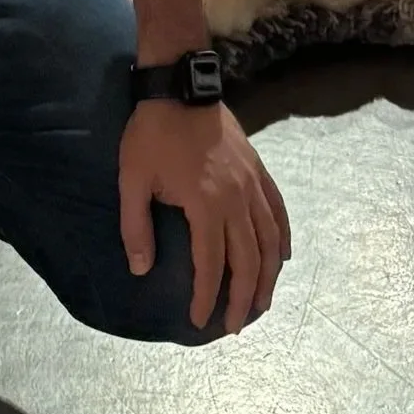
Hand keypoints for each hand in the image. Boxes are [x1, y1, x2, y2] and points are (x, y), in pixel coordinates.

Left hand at [119, 97, 291, 334]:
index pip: (211, 265)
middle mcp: (236, 199)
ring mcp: (252, 184)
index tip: (199, 322)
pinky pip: (277, 210)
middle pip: (248, 260)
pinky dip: (282, 238)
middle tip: (235, 326)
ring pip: (269, 241)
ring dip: (268, 277)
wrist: (180, 87)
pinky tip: (281, 257)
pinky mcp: (258, 170)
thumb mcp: (132, 180)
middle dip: (243, 299)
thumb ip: (136, 227)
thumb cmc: (151, 134)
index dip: (206, 297)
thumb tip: (141, 270)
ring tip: (262, 303)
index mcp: (206, 204)